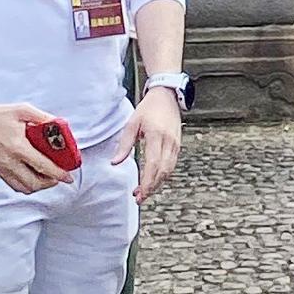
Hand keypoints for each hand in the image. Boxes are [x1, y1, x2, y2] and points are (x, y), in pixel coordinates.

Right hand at [0, 95, 69, 194]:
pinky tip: (34, 177)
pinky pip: (15, 186)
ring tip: (48, 177)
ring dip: (39, 186)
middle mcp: (9, 162)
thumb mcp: (24, 110)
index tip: (69, 176)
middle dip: (51, 182)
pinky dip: (27, 186)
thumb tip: (59, 124)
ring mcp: (2, 169)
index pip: (42, 166)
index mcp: (18, 147)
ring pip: (25, 188)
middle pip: (35, 183)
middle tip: (59, 175)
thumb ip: (43, 117)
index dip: (58, 173)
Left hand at [111, 83, 185, 199]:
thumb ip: (124, 145)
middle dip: (152, 187)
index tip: (139, 194)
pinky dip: (163, 175)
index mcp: (156, 135)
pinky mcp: (177, 145)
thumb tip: (115, 163)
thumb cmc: (148, 108)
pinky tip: (153, 179)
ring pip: (169, 170)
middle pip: (163, 171)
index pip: (153, 164)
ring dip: (157, 183)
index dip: (147, 182)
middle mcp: (169, 141)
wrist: (167, 96)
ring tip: (144, 192)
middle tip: (139, 198)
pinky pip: (171, 164)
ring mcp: (175, 144)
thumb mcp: (132, 124)